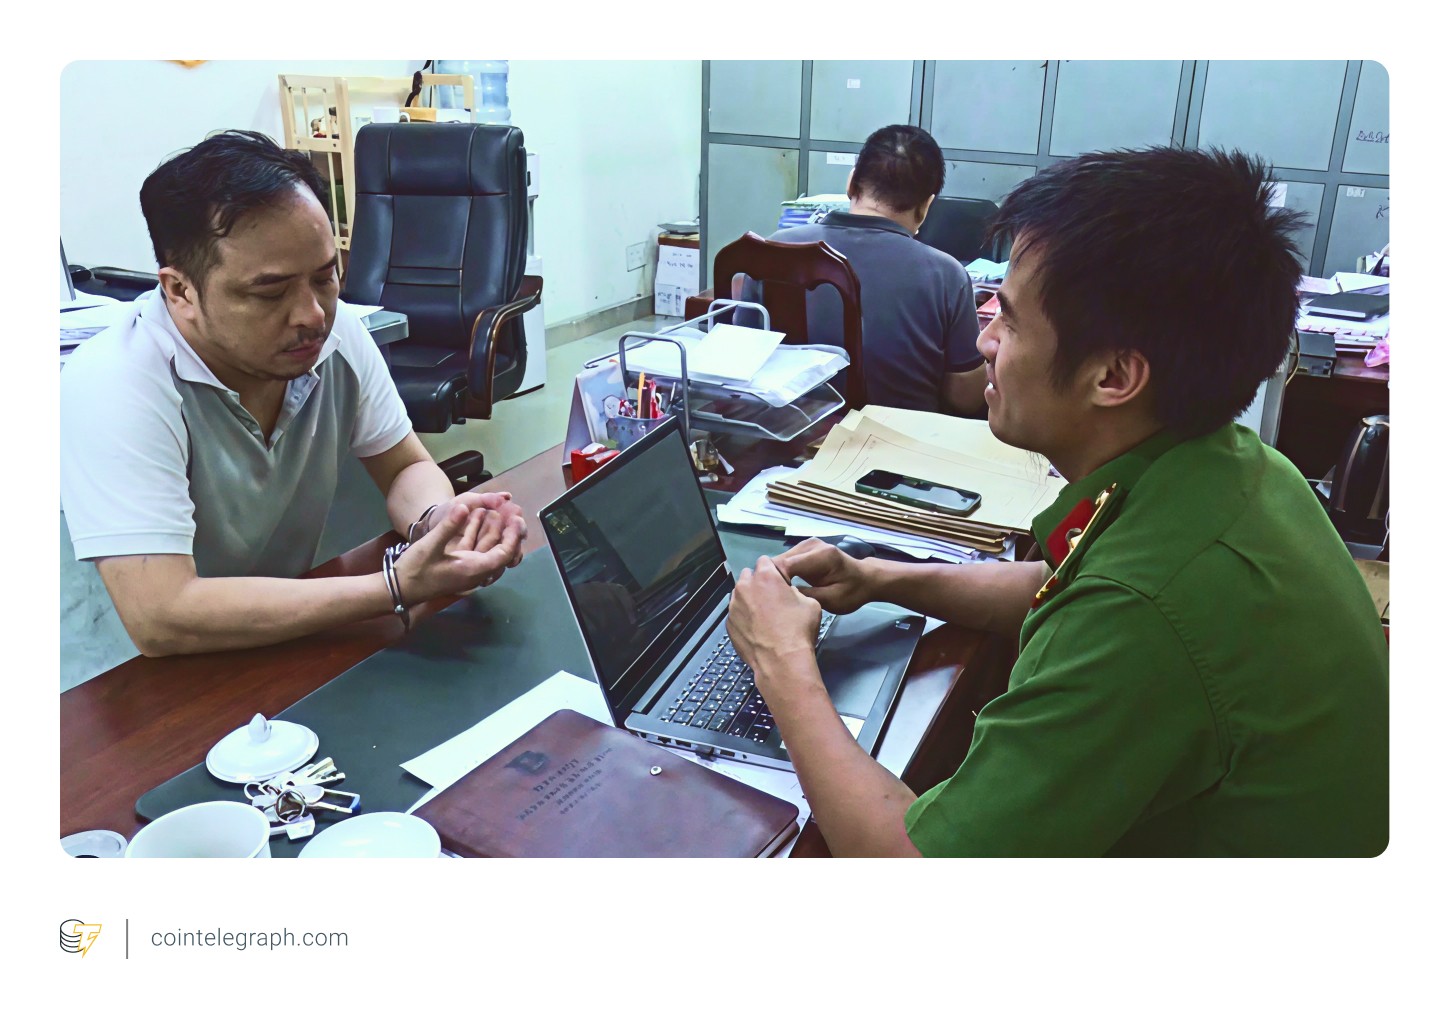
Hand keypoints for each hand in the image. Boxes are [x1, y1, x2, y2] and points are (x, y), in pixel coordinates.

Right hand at [394, 498, 525, 603]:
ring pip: (487, 548)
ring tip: (496, 508)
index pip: (504, 554)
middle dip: (507, 531)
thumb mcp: (430, 546)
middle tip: (511, 511)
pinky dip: (477, 533)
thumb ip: (448, 526)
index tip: (516, 519)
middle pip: (500, 551)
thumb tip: (463, 507)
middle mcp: (475, 571)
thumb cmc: (414, 570)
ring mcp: (468, 569)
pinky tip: (476, 515)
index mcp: (473, 569)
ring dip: (492, 530)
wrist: (398, 588)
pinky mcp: (459, 565)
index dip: (513, 536)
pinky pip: (475, 548)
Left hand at [727, 556, 821, 695]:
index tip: (779, 582)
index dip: (773, 571)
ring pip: (740, 595)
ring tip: (763, 617)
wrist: (781, 661)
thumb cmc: (798, 630)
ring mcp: (733, 606)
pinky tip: (756, 630)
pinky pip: (736, 614)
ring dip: (749, 600)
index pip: (765, 561)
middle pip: (749, 576)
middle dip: (758, 583)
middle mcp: (744, 587)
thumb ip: (794, 591)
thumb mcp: (810, 602)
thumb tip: (787, 594)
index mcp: (765, 576)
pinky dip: (743, 618)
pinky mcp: (728, 624)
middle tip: (772, 599)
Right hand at [773, 539, 875, 614]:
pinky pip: (786, 561)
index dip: (776, 581)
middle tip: (773, 600)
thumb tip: (782, 593)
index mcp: (822, 556)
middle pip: (781, 560)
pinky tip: (785, 587)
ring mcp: (807, 544)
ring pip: (781, 560)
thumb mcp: (832, 600)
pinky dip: (783, 573)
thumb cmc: (852, 592)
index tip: (773, 599)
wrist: (865, 579)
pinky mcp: (804, 548)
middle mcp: (812, 545)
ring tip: (778, 595)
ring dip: (777, 576)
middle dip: (774, 579)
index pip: (787, 565)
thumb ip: (806, 595)